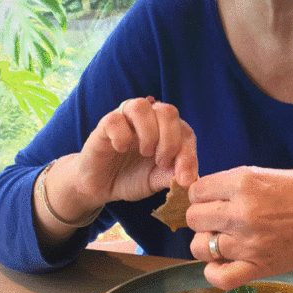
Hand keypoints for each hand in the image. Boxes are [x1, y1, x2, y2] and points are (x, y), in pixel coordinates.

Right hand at [69, 97, 197, 212]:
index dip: (189, 154)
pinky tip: (121, 149)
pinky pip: (115, 119)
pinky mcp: (104, 125)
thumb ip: (172, 175)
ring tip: (145, 153)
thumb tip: (191, 178)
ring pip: (142, 107)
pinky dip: (122, 136)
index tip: (184, 178)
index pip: (185, 131)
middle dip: (170, 141)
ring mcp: (126, 118)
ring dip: (148, 133)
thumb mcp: (156, 180)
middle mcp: (148, 118)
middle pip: (168, 111)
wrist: (101, 186)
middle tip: (161, 163)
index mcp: (166, 129)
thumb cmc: (131, 177)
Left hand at [186, 167, 292, 289]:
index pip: (196, 191)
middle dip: (203, 219)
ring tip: (226, 240)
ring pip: (200, 247)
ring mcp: (250, 241)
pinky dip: (215, 272)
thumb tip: (203, 199)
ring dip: (208, 244)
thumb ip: (235, 186)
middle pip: (194, 218)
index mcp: (243, 181)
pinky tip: (224, 264)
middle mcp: (242, 211)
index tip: (215, 200)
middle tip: (221, 220)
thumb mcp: (266, 174)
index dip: (203, 196)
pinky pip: (219, 277)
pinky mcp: (261, 266)